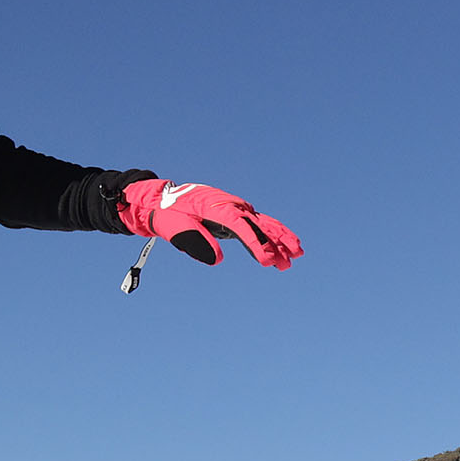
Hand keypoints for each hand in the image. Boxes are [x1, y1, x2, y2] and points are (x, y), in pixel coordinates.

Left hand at [118, 179, 301, 269]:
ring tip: (297, 255)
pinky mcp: (234, 215)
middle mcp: (231, 206)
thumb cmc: (169, 213)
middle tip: (294, 257)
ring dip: (280, 239)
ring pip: (263, 224)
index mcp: (217, 207)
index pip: (241, 226)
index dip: (255, 243)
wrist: (162, 200)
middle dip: (278, 241)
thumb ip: (196, 241)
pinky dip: (270, 236)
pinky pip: (257, 226)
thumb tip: (217, 260)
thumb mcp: (177, 228)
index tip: (266, 260)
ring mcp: (235, 209)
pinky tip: (281, 248)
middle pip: (259, 224)